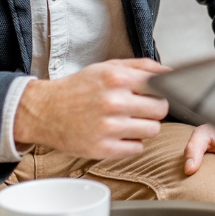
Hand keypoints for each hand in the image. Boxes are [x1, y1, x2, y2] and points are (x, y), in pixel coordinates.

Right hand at [13, 58, 170, 158]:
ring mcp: (109, 127)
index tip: (156, 95)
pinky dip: (131, 143)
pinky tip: (118, 134)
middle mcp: (114, 102)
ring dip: (144, 127)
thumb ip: (142, 66)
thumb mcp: (108, 67)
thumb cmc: (79, 89)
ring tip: (128, 122)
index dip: (161, 91)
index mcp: (117, 78)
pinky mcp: (103, 149)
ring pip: (152, 130)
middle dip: (154, 109)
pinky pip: (137, 148)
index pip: (162, 86)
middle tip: (140, 109)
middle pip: (161, 110)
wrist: (44, 111)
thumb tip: (170, 71)